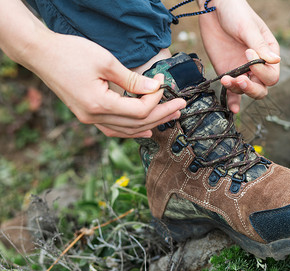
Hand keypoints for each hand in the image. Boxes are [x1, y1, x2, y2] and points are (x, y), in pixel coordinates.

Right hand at [26, 32, 185, 137]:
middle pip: (137, 124)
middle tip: (181, 107)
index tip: (163, 81)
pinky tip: (146, 130)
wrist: (41, 54)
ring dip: (151, 124)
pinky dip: (132, 130)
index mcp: (99, 105)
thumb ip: (133, 79)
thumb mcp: (106, 61)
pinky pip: (114, 129)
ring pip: (127, 130)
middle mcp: (93, 117)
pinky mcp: (87, 115)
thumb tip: (156, 88)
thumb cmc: (71, 53)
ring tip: (171, 118)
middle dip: (162, 115)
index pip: (139, 111)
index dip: (156, 99)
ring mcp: (89, 119)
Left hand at [198, 0, 279, 112]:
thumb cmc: (235, 13)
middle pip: (262, 88)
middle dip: (252, 88)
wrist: (213, 9)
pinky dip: (233, 101)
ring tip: (226, 78)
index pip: (272, 75)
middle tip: (240, 79)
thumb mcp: (248, 28)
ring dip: (237, 88)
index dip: (261, 70)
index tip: (248, 53)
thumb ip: (260, 46)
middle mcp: (257, 66)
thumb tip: (276, 61)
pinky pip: (233, 92)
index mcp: (269, 53)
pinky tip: (233, 109)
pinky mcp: (228, 73)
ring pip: (246, 91)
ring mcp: (242, 70)